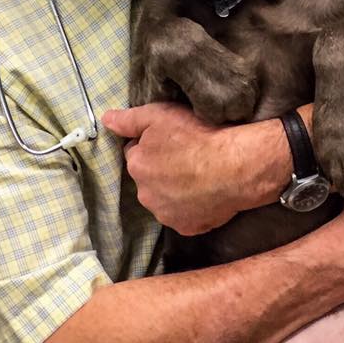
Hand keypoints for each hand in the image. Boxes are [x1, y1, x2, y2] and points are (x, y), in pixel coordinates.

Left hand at [101, 102, 244, 235]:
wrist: (236, 167)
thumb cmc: (199, 136)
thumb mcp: (160, 115)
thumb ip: (129, 119)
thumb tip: (107, 119)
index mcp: (137, 165)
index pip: (136, 153)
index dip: (154, 144)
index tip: (173, 139)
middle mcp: (145, 194)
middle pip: (149, 178)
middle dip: (161, 169)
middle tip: (187, 156)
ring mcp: (165, 214)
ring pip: (164, 198)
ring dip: (175, 189)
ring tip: (198, 175)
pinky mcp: (186, 228)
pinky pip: (184, 215)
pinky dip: (191, 206)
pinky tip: (206, 192)